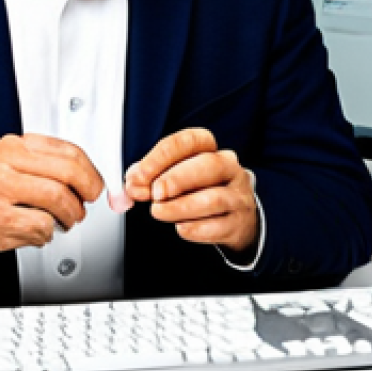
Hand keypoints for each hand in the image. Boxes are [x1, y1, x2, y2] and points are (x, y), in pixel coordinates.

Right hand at [0, 134, 104, 266]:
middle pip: (66, 173)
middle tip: (83, 206)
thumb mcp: (19, 166)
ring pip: (57, 199)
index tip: (96, 185)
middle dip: (84, 194)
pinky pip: (42, 224)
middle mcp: (5, 162)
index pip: (67, 151)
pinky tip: (39, 230)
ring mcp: (0, 189)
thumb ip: (53, 166)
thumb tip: (92, 179)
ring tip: (64, 220)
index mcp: (15, 146)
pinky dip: (48, 232)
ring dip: (69, 216)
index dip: (90, 172)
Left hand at [122, 128, 258, 253]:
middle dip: (176, 179)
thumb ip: (151, 177)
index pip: (188, 141)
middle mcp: (229, 168)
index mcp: (210, 149)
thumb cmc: (200, 192)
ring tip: (159, 212)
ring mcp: (238, 196)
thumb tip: (132, 184)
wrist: (235, 221)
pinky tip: (181, 228)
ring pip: (214, 198)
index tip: (138, 176)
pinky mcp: (239, 224)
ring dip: (181, 206)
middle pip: (208, 164)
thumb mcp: (176, 177)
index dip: (160, 157)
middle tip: (154, 194)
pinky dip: (196, 229)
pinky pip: (218, 226)